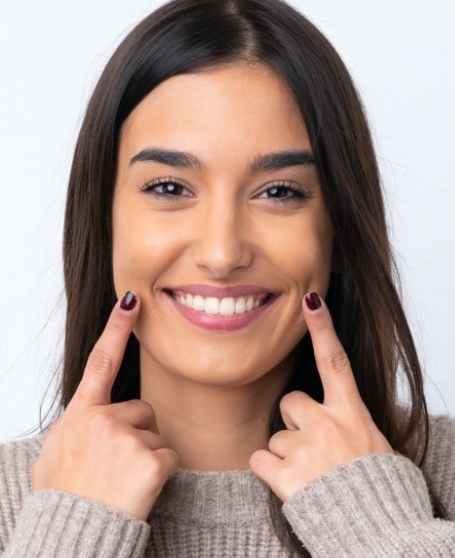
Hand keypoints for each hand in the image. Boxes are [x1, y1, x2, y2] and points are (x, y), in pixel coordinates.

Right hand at [32, 291, 177, 520]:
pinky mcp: (150, 461)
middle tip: (115, 465)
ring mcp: (126, 439)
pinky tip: (137, 490)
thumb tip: (88, 418)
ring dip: (147, 455)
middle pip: (142, 410)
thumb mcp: (55, 453)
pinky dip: (160, 474)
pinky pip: (169, 457)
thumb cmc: (64, 497)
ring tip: (122, 480)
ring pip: (156, 435)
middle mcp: (102, 419)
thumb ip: (76, 426)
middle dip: (137, 433)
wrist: (70, 536)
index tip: (131, 299)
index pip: (101, 361)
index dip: (116, 327)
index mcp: (80, 414)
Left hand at [249, 292, 392, 501]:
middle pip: (290, 402)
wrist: (379, 531)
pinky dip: (270, 472)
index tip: (311, 299)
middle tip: (315, 448)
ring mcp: (307, 449)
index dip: (323, 327)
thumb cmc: (376, 486)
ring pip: (276, 436)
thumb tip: (331, 415)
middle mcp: (329, 424)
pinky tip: (292, 484)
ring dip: (287, 454)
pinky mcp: (287, 477)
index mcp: (352, 413)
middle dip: (295, 421)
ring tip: (312, 475)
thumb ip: (346, 421)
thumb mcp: (371, 443)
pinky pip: (260, 459)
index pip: (335, 361)